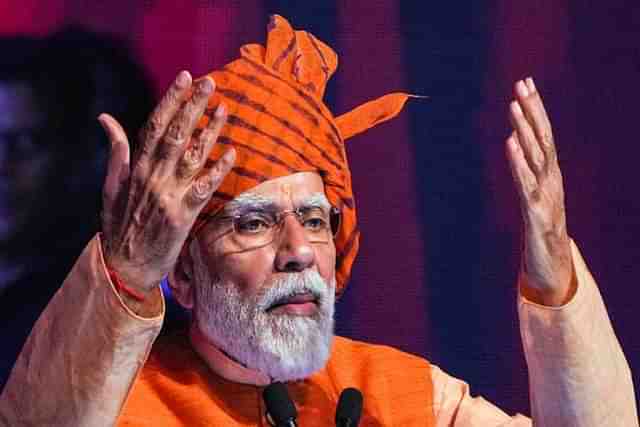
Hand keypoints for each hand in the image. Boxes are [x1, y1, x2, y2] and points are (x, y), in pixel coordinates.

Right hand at [98, 71, 235, 295]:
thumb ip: (116, 152)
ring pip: (192, 157)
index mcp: (134, 169)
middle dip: (193, 106)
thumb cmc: (119, 226)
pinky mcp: (183, 216)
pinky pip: (204, 189)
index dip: (170, 100)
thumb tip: (107, 119)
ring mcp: (168, 197)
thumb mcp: (110, 187)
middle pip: (176, 135)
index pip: (154, 126)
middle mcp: (152, 178)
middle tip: (209, 83)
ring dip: (210, 131)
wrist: (123, 268)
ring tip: (224, 109)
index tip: (184, 78)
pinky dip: (217, 170)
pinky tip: (231, 153)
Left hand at [506, 77, 574, 305]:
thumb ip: (525, 166)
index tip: (526, 82)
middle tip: (522, 83)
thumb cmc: (543, 228)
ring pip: (536, 157)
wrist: (553, 268)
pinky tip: (508, 143)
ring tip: (514, 106)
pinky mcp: (536, 214)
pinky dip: (517, 162)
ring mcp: (546, 196)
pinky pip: (525, 184)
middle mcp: (551, 179)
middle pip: (542, 138)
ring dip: (524, 130)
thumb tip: (514, 139)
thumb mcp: (533, 192)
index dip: (536, 108)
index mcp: (550, 173)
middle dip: (532, 110)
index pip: (543, 134)